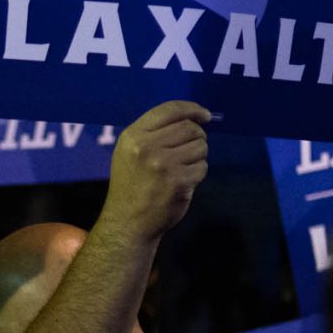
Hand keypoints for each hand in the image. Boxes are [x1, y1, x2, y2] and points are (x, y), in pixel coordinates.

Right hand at [100, 100, 211, 244]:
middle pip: (189, 128)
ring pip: (200, 146)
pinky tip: (183, 182)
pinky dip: (198, 173)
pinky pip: (202, 167)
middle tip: (190, 150)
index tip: (205, 115)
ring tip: (182, 168)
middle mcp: (146, 147)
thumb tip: (193, 117)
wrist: (127, 223)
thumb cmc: (132, 186)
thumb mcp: (130, 152)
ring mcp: (163, 164)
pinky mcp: (178, 182)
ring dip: (198, 156)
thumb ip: (154, 132)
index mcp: (133, 136)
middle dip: (197, 137)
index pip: (170, 109)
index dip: (192, 109)